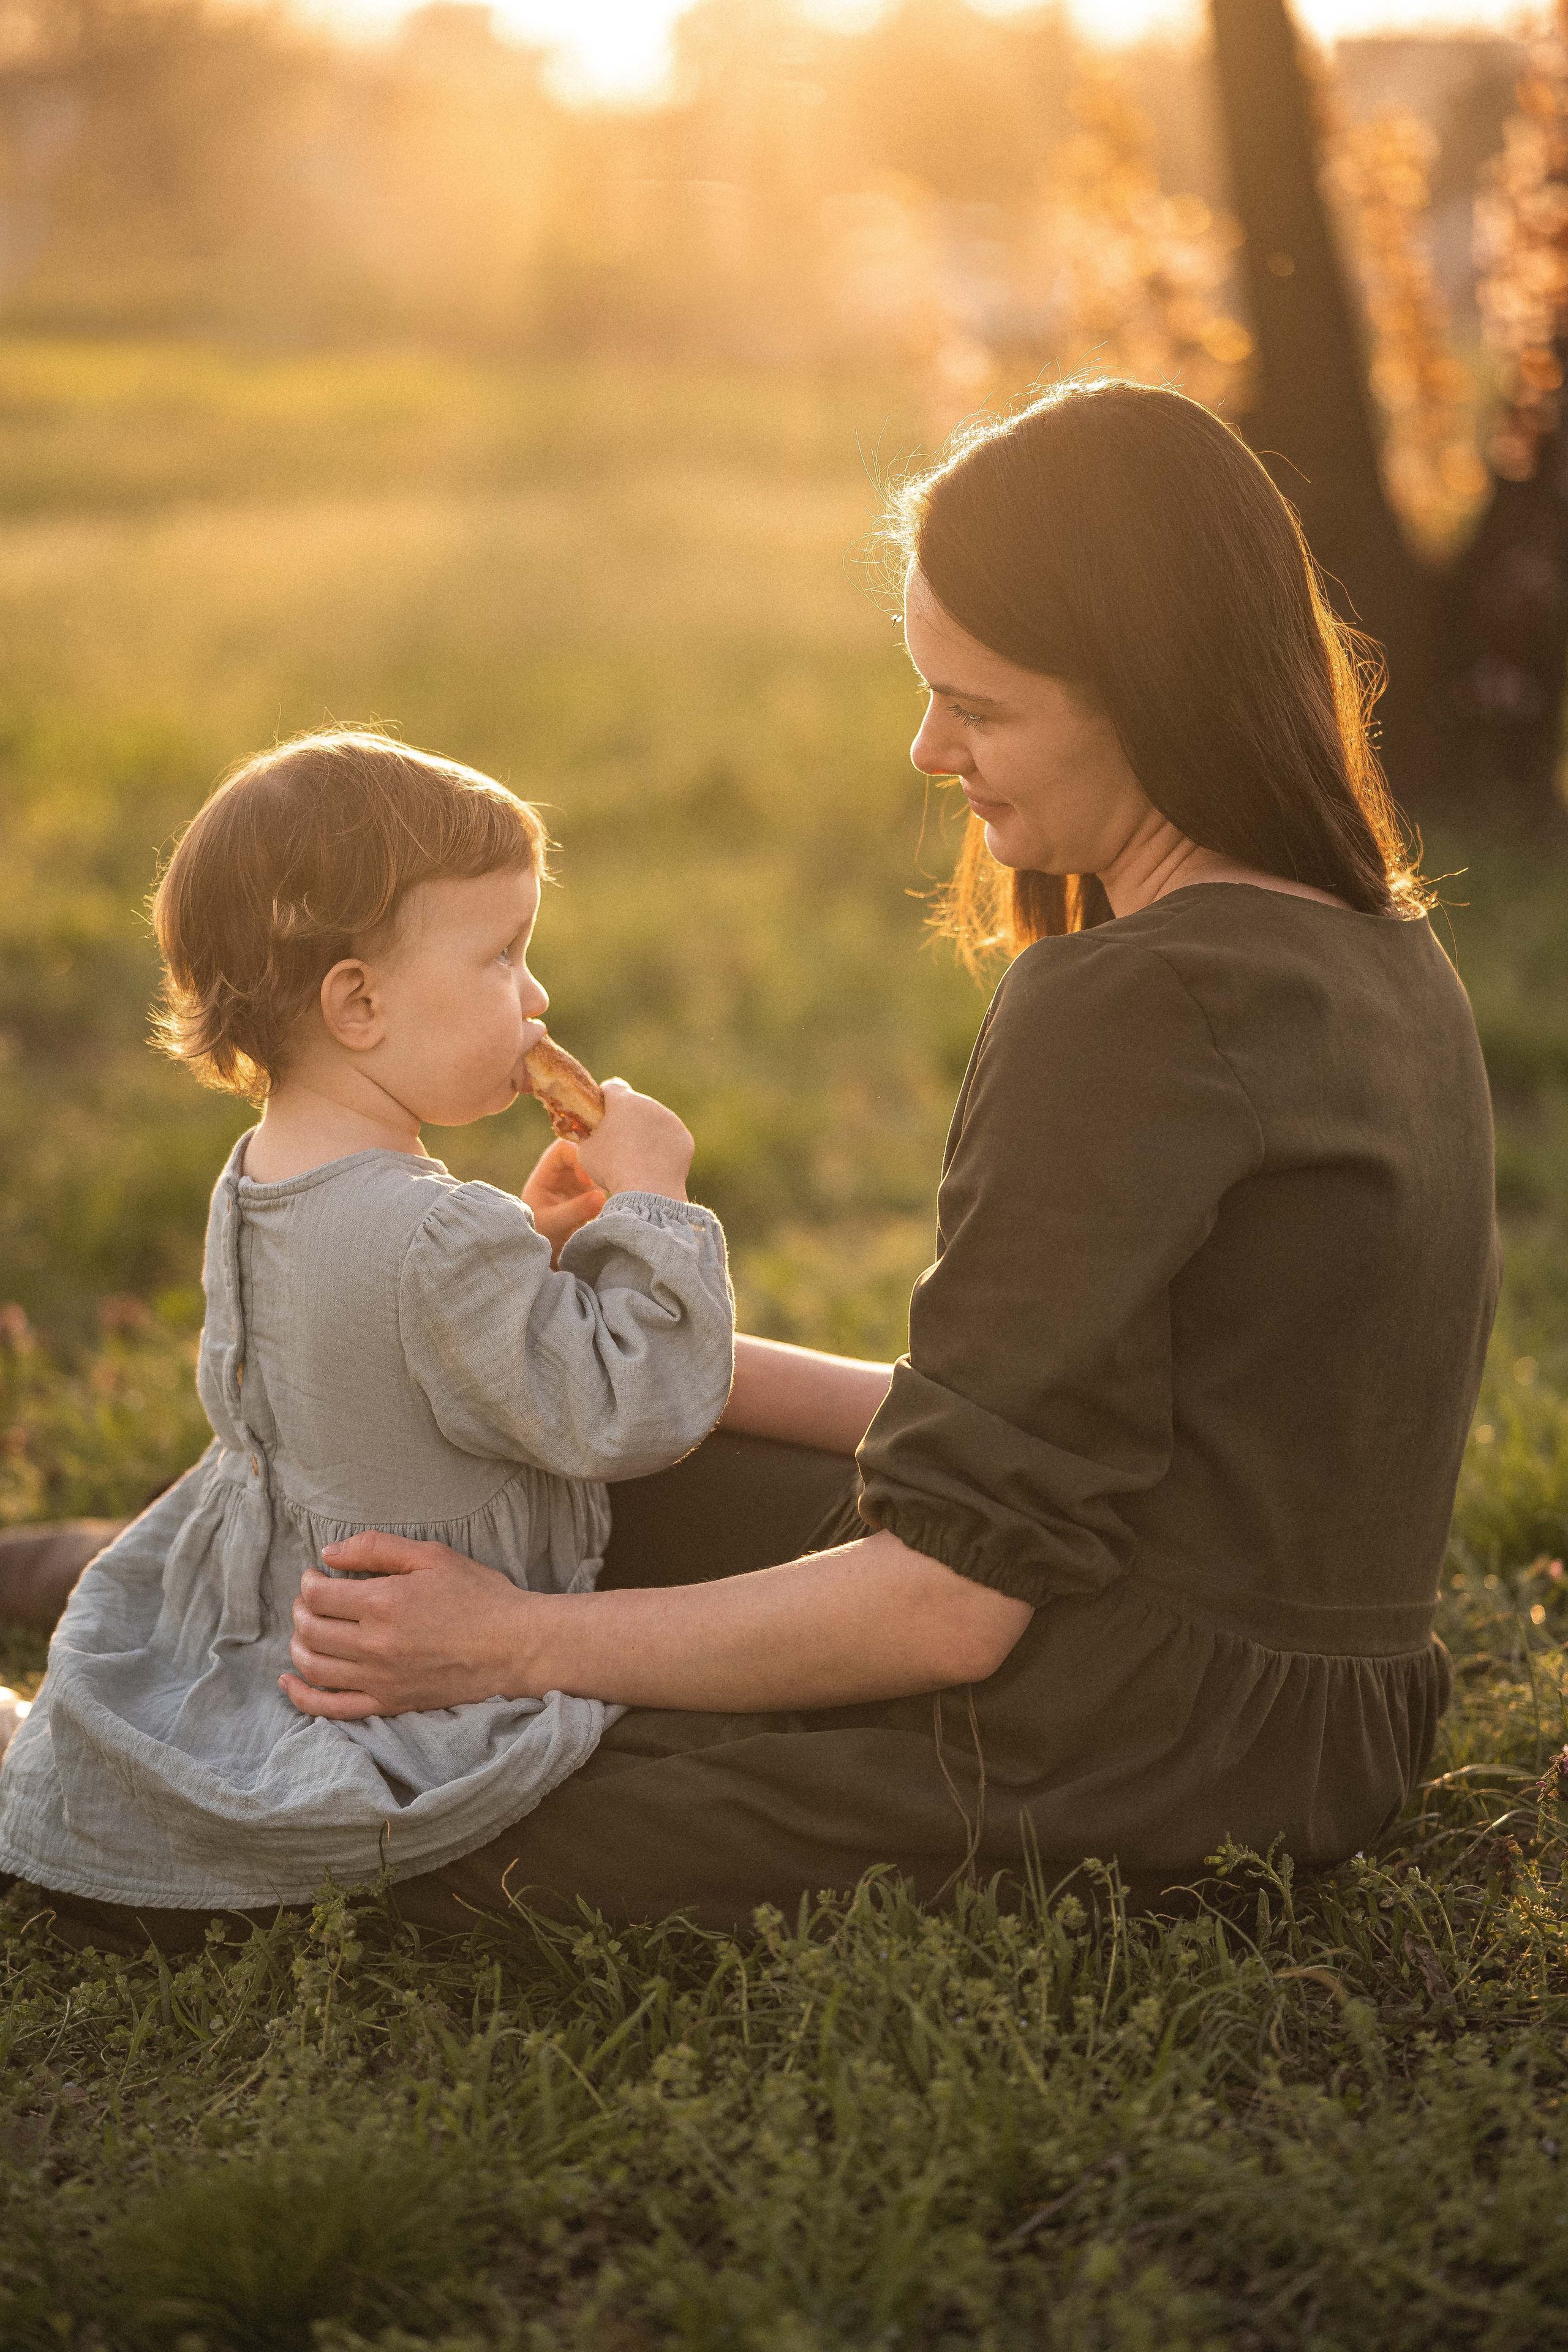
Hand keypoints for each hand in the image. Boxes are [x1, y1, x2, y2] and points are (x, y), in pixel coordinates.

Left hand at [280, 1532, 537, 1718]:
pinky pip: (331, 1709)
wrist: (515, 1646)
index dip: (309, 1581)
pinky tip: (290, 1682)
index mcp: (384, 1603)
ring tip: (309, 1629)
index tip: (318, 1575)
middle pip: (310, 1629)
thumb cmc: (479, 1595)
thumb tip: (328, 1553)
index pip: (319, 1594)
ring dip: (299, 1644)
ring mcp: (380, 1680)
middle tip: (314, 1598)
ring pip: (313, 1666)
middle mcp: (374, 1645)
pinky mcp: (389, 1704)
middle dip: (302, 1609)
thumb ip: (376, 1548)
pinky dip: (302, 1697)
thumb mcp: (432, 1556)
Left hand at [520, 1139, 605, 1262]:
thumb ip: (574, 1211)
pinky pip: (608, 1181)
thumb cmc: (542, 1233)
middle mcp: (565, 1169)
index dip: (577, 1157)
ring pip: (600, 1166)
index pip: (564, 1148)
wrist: (549, 1248)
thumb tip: (602, 1197)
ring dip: (607, 1179)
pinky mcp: (594, 1190)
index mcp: (548, 1171)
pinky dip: (613, 1189)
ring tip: (609, 1200)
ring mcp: (581, 1178)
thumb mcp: (554, 1224)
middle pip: (586, 1151)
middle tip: (605, 1187)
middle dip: (597, 1166)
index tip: (586, 1182)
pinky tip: (614, 1203)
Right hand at [577, 1079, 692, 1202]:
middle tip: (620, 1143)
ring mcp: (670, 1119)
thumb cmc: (611, 1168)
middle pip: (636, 1106)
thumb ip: (589, 1135)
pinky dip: (664, 1148)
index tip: (603, 1111)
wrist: (647, 1190)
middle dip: (628, 1119)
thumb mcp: (586, 1151)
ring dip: (647, 1133)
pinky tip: (654, 1165)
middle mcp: (649, 1104)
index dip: (606, 1098)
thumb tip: (592, 1134)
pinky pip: (670, 1139)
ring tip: (638, 1158)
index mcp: (623, 1101)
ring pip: (655, 1122)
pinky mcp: (683, 1137)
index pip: (613, 1087)